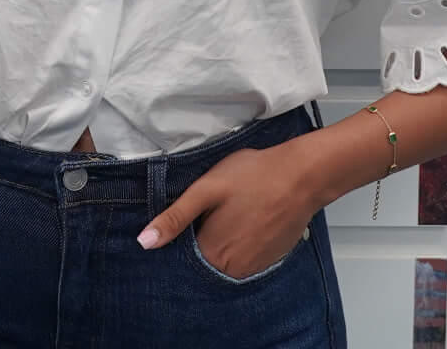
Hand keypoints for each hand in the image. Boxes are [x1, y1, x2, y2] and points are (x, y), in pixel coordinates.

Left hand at [137, 139, 319, 280]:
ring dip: (222, 245)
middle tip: (212, 214)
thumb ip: (174, 217)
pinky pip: (245, 261)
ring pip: (224, 262)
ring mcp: (253, 268)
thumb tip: (144, 242)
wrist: (302, 176)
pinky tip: (246, 223)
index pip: (181, 258)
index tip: (187, 221)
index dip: (180, 239)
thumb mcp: (206, 189)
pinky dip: (241, 246)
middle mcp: (231, 270)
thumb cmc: (254, 176)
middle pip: (203, 262)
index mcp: (211, 253)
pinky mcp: (270, 261)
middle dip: (200, 242)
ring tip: (231, 217)